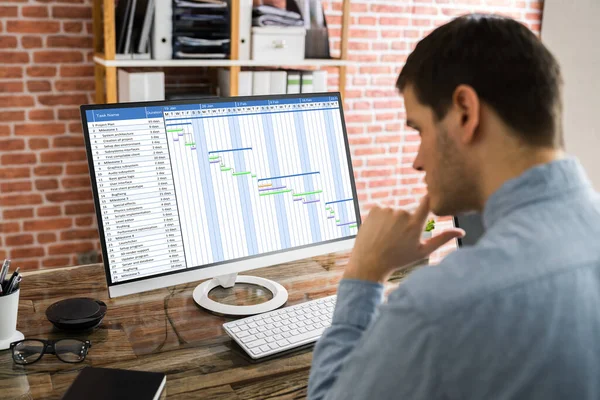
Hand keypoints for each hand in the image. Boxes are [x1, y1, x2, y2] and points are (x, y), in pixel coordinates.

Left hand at [343, 195, 464, 283]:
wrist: (369, 262)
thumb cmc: (398, 259)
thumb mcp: (422, 252)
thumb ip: (442, 239)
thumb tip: (462, 232)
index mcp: (415, 224)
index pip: (428, 202)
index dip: (430, 197)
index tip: (433, 192)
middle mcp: (402, 214)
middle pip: (408, 212)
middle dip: (405, 222)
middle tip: (396, 238)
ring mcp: (387, 210)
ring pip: (394, 211)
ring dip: (392, 220)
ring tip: (386, 236)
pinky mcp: (375, 208)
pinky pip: (382, 209)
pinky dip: (381, 218)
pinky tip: (378, 230)